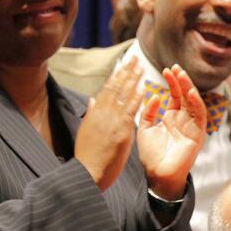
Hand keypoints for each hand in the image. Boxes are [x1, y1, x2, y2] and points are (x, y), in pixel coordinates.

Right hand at [75, 57, 145, 190]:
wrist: (88, 172)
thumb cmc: (87, 156)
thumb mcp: (86, 131)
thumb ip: (91, 114)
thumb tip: (92, 100)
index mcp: (94, 113)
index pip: (107, 90)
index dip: (116, 76)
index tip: (123, 65)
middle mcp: (102, 113)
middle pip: (115, 87)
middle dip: (125, 72)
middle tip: (134, 58)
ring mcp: (111, 120)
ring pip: (123, 95)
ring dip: (133, 79)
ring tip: (141, 66)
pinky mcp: (121, 130)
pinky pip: (131, 110)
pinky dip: (137, 97)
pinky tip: (144, 87)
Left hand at [138, 64, 206, 200]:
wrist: (157, 175)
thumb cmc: (151, 155)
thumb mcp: (145, 129)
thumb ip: (148, 112)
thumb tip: (155, 95)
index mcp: (171, 118)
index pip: (175, 95)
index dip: (172, 82)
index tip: (166, 69)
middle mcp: (183, 120)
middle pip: (186, 95)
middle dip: (181, 80)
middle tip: (175, 67)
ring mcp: (191, 127)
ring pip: (194, 103)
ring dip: (189, 88)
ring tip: (182, 75)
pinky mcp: (197, 135)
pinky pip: (200, 116)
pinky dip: (196, 103)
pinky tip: (190, 92)